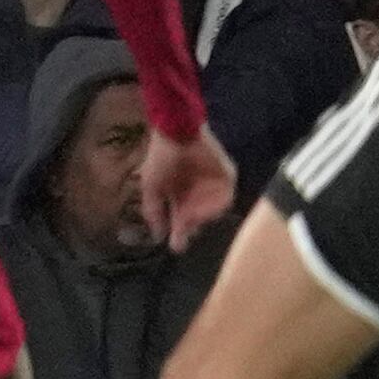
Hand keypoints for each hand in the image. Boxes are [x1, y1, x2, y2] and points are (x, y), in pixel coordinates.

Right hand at [141, 123, 237, 247]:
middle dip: (193, 226)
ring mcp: (213, 186)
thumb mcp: (151, 187)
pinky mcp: (227, 176)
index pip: (182, 223)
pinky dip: (218, 204)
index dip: (179, 235)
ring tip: (194, 214)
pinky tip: (208, 205)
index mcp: (179, 197)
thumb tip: (158, 237)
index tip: (176, 246)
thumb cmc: (161, 157)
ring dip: (205, 216)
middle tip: (187, 226)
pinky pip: (228, 197)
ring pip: (213, 211)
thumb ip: (154, 212)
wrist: (177, 132)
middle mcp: (197, 194)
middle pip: (199, 219)